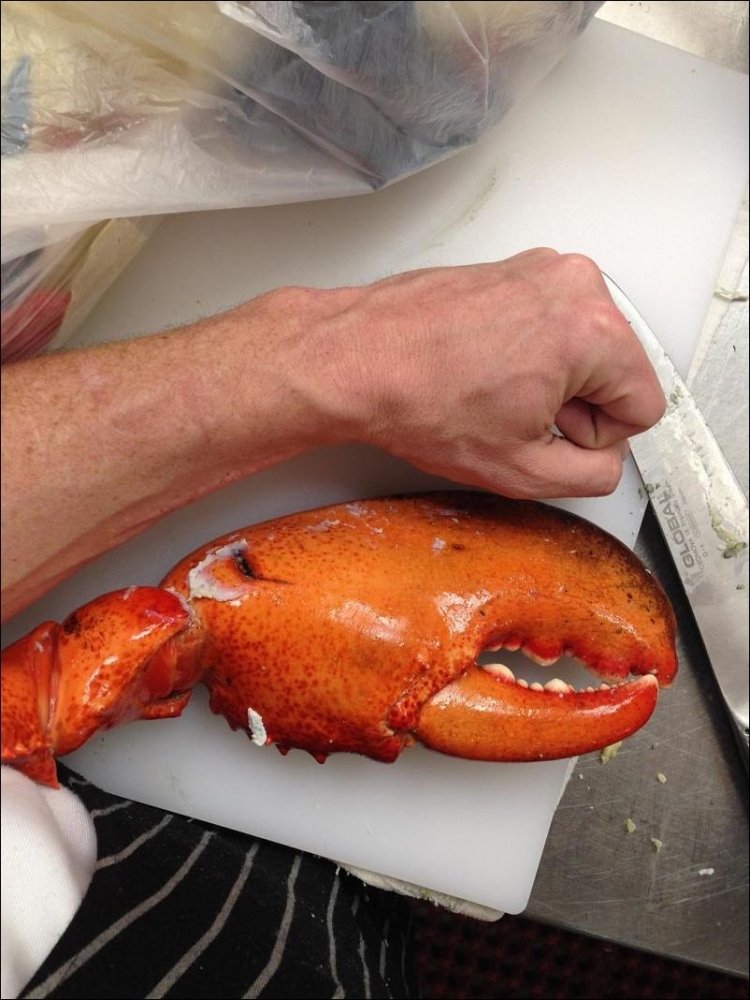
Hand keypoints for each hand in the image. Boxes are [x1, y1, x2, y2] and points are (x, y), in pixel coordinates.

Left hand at [319, 249, 664, 497]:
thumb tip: (603, 462)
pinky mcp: (509, 268)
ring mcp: (538, 268)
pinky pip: (545, 323)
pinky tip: (478, 370)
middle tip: (513, 416)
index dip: (596, 437)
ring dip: (546, 377)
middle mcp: (573, 284)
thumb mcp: (521, 470)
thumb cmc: (417, 399)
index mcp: (593, 329)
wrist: (352, 360)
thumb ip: (590, 475)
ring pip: (580, 346)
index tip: (552, 436)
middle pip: (615, 369)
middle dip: (573, 404)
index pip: (643, 405)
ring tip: (489, 389)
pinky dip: (522, 350)